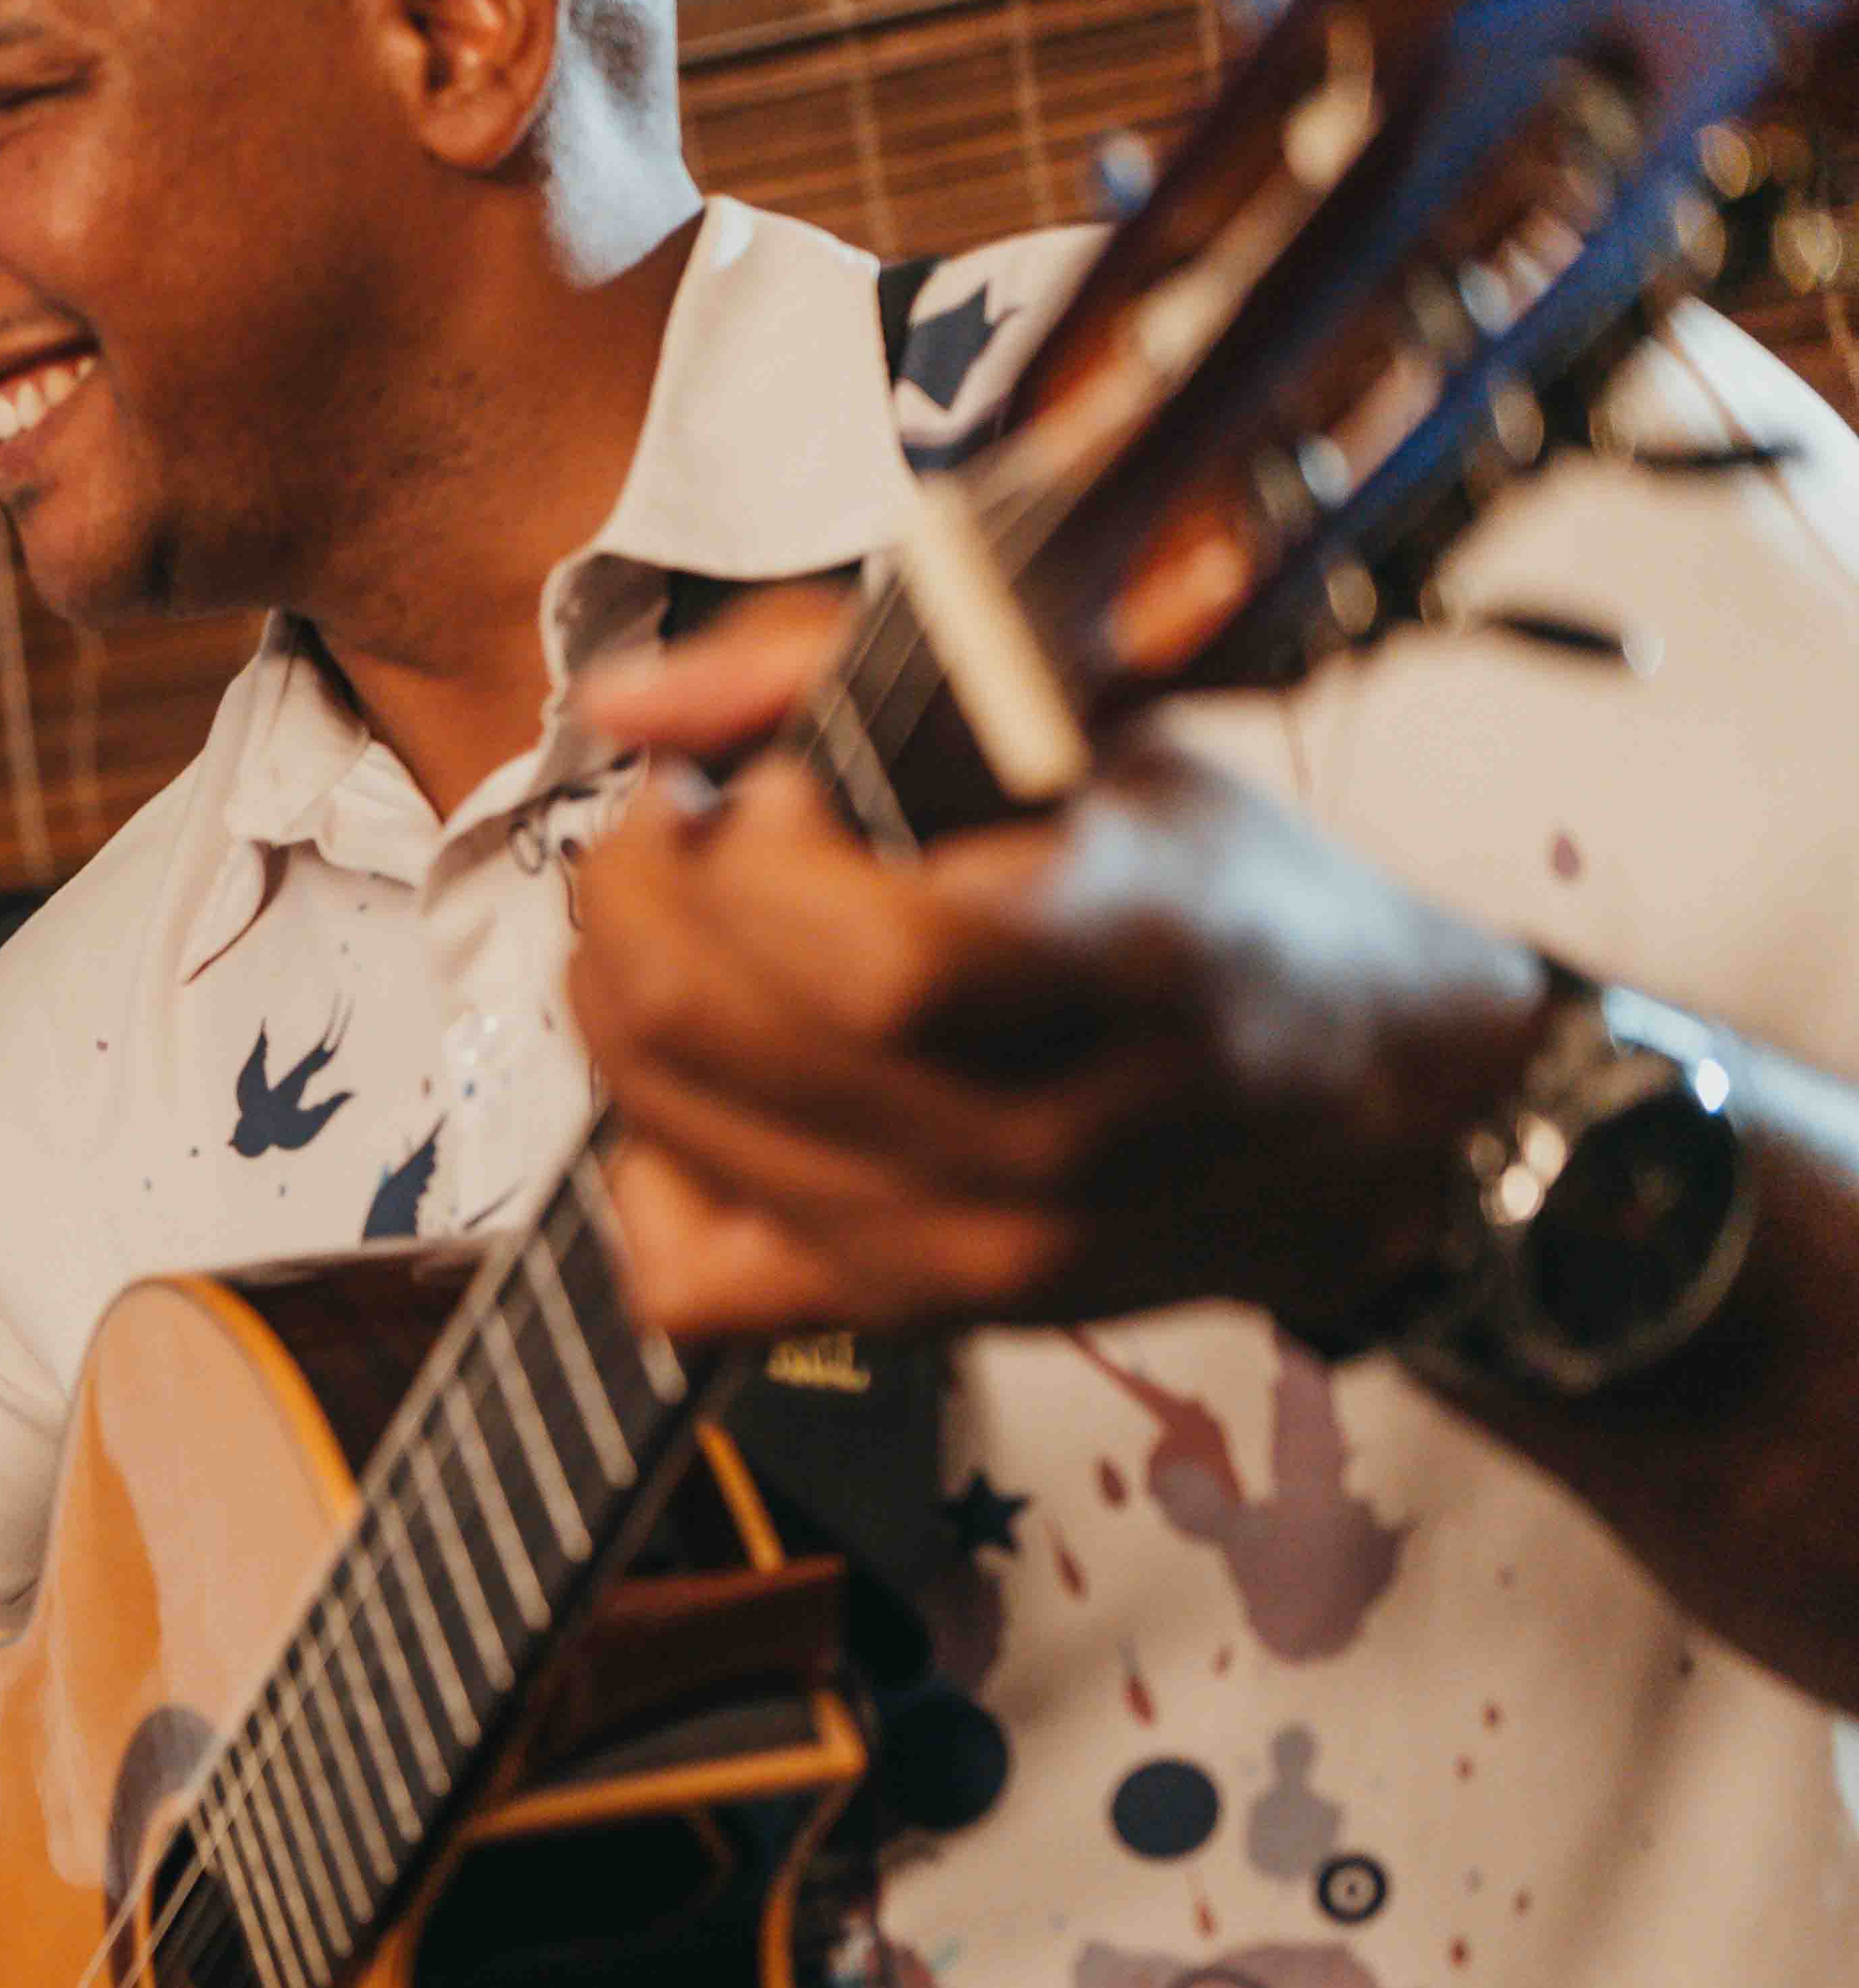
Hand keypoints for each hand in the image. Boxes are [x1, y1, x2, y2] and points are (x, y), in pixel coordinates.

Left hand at [569, 591, 1544, 1343]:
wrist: (1368, 1100)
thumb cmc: (1229, 902)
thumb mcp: (1095, 729)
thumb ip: (847, 674)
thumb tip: (631, 701)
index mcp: (1133, 964)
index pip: (874, 953)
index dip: (759, 853)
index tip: (760, 790)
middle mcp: (1048, 1136)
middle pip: (718, 1026)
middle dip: (634, 897)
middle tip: (668, 835)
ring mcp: (973, 1248)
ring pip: (670, 1128)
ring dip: (620, 999)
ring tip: (676, 926)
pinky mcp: (913, 1314)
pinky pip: (686, 1275)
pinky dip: (650, 1169)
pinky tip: (703, 1087)